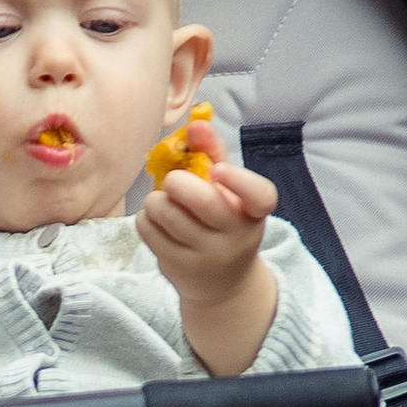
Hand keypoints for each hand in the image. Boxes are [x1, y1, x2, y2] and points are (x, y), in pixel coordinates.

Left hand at [140, 156, 278, 376]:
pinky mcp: (177, 268)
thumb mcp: (228, 191)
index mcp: (253, 213)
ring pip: (165, 211)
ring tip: (165, 203)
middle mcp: (235, 237)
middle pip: (201, 200)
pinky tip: (158, 222)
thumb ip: (213, 154)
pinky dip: (146, 218)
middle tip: (174, 182)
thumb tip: (196, 123)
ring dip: (156, 199)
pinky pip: (147, 229)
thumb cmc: (223, 222)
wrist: (222, 284)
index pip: (260, 196)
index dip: (239, 180)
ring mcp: (206, 256)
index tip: (219, 170)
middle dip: (177, 181)